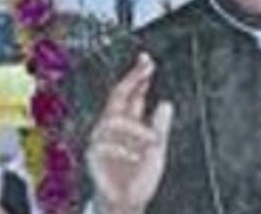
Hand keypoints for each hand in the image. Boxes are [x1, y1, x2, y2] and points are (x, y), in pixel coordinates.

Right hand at [86, 53, 173, 213]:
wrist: (126, 204)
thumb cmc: (138, 178)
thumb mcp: (157, 148)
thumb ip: (160, 126)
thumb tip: (166, 103)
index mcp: (127, 123)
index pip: (130, 93)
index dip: (138, 75)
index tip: (148, 61)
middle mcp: (111, 128)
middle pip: (118, 96)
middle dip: (131, 79)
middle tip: (146, 67)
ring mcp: (101, 141)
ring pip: (113, 120)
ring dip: (135, 127)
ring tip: (152, 141)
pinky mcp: (94, 156)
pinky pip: (104, 144)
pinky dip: (122, 148)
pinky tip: (134, 155)